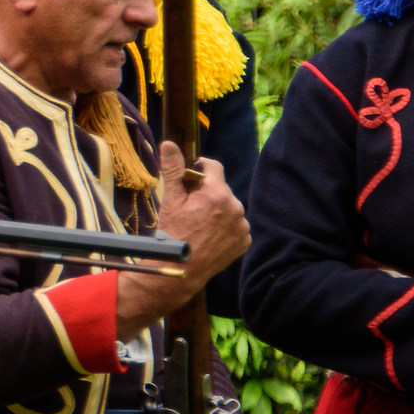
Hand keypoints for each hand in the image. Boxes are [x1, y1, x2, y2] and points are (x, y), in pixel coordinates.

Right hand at [116, 143, 249, 335]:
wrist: (180, 270)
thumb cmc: (171, 235)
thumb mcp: (169, 201)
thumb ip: (172, 170)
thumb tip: (169, 144)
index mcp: (216, 193)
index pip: (213, 167)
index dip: (200, 169)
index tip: (191, 177)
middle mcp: (235, 207)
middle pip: (220, 190)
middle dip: (207, 195)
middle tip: (189, 210)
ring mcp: (242, 225)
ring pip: (229, 208)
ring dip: (217, 212)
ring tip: (199, 227)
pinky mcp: (244, 240)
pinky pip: (236, 226)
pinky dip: (225, 228)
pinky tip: (210, 237)